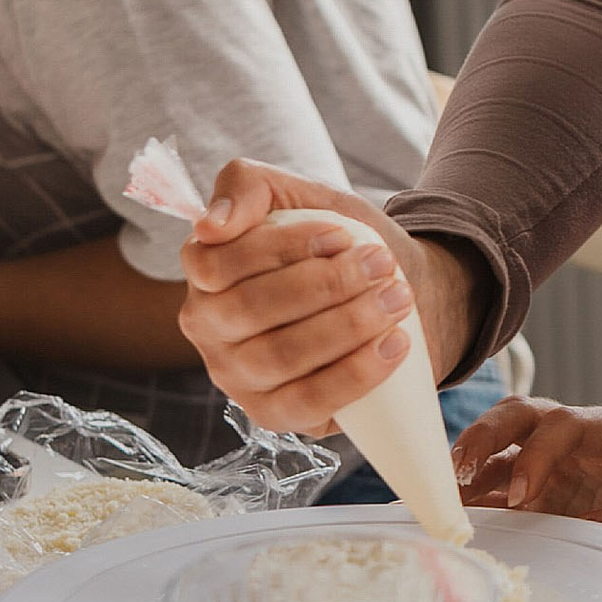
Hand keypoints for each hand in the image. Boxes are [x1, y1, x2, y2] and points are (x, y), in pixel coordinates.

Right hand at [177, 164, 470, 426]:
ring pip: (279, 357)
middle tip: (382, 265)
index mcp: (205, 271)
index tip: (343, 235)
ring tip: (396, 299)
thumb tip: (211, 225)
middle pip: (250, 310)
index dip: (282, 249)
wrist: (391, 285)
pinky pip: (306, 403)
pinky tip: (394, 344)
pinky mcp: (272, 414)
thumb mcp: (298, 196)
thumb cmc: (337, 242)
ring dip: (346, 325)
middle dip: (325, 285)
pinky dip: (356, 372)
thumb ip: (247, 187)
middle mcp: (208, 327)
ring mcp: (235, 376)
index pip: (217, 264)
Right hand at [452, 397, 601, 551]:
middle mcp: (577, 436)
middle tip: (454, 472)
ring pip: (500, 443)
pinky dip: (474, 494)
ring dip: (468, 465)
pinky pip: (497, 479)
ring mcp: (553, 457)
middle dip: (484, 436)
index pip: (564, 424)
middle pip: (521, 414)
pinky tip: (451, 514)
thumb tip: (596, 529)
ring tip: (438, 496)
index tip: (521, 498)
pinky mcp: (537, 483)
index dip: (536, 455)